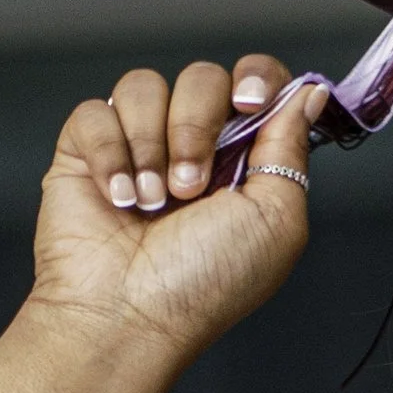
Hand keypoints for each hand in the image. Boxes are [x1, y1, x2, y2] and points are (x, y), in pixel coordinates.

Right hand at [31, 53, 323, 356]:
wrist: (129, 315)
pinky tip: (119, 199)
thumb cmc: (204, 284)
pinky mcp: (85, 151)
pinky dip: (110, 155)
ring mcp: (137, 145)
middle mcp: (191, 146)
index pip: (257, 84)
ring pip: (145, 86)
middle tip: (192, 187)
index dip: (257, 79)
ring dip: (152, 145)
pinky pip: (97, 112)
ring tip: (152, 203)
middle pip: (203, 78)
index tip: (250, 104)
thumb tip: (306, 93)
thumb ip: (291, 149)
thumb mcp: (276, 220)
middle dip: (198, 126)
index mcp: (243, 160)